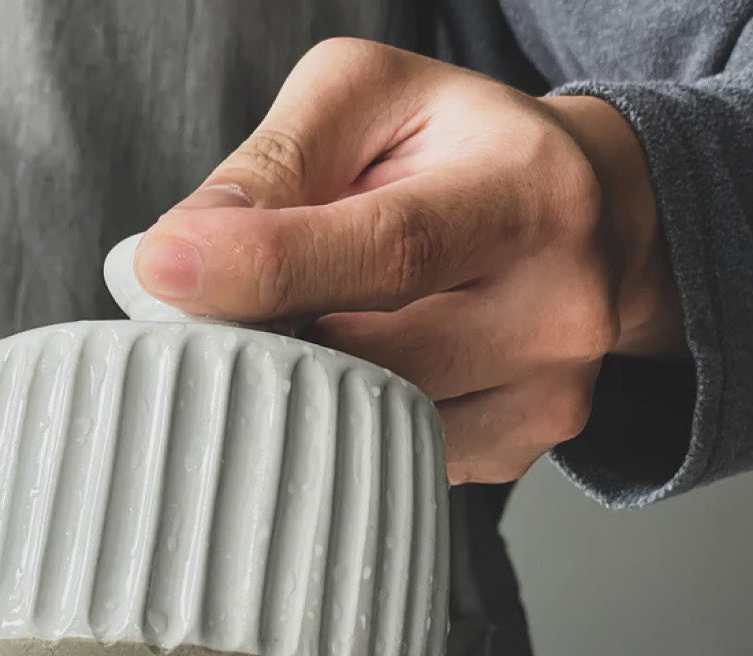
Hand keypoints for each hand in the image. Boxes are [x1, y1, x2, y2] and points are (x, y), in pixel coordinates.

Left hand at [134, 40, 684, 484]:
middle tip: (210, 313)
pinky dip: (342, 419)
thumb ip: (276, 161)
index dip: (267, 267)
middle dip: (265, 342)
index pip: (390, 248)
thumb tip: (183, 249)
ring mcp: (543, 396)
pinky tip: (352, 368)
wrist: (590, 219)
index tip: (162, 270)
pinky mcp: (515, 450)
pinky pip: (389, 456)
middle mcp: (555, 306)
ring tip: (295, 328)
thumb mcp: (371, 101)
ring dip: (298, 388)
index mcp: (527, 193)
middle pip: (371, 360)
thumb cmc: (463, 150)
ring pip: (370, 425)